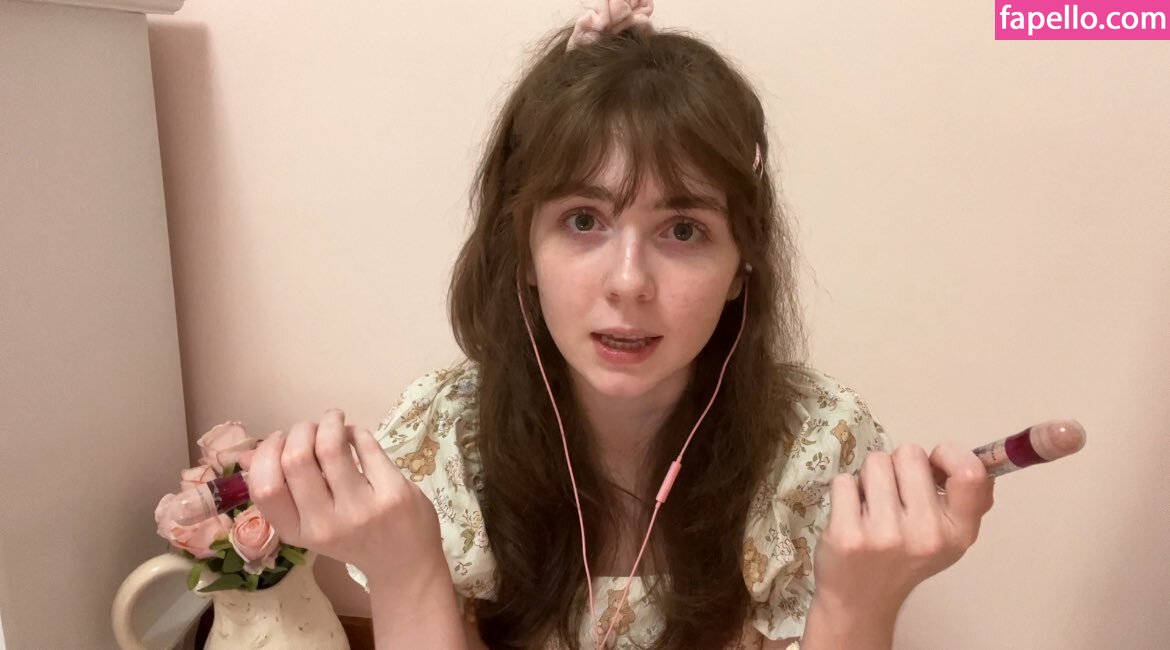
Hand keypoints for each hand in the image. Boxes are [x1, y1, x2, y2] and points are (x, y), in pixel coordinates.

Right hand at [241, 409, 446, 588]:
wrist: (404, 563)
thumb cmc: (353, 538)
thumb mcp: (312, 524)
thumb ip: (284, 491)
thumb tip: (248, 454)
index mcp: (299, 533)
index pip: (266, 488)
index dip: (267, 453)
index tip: (278, 439)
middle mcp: (326, 524)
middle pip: (297, 458)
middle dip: (300, 430)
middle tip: (309, 428)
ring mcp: (361, 509)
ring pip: (331, 445)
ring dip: (328, 421)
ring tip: (332, 419)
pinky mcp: (393, 492)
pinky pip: (365, 444)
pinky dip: (356, 431)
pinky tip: (355, 435)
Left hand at [812, 442, 994, 622]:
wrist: (860, 601)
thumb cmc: (903, 558)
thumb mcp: (948, 536)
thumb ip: (966, 498)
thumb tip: (970, 458)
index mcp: (958, 532)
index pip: (971, 474)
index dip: (949, 454)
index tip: (933, 464)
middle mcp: (927, 534)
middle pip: (910, 454)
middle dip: (898, 466)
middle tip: (892, 496)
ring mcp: (886, 535)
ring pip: (875, 462)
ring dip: (868, 478)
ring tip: (870, 508)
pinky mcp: (848, 536)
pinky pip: (844, 481)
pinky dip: (844, 492)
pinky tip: (850, 516)